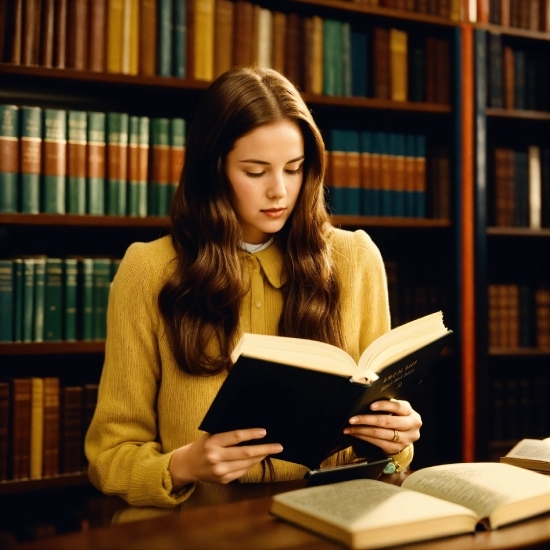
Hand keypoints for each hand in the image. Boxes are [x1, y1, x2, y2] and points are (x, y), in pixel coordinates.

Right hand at [168, 428, 282, 490]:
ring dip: (260, 457)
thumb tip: (250, 431)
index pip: (236, 437)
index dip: (252, 434)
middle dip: (264, 449)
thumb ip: (226, 434)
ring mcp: (219, 471)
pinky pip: (242, 472)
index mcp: (212, 443)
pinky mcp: (223, 480)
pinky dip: (251, 465)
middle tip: (278, 446)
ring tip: (270, 451)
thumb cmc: (202, 446)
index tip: (265, 432)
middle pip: (246, 453)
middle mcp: (215, 458)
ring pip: (246, 464)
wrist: (188, 465)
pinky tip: (257, 459)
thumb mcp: (210, 435)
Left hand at [343, 399, 421, 453]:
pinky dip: (364, 437)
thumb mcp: (397, 410)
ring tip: (349, 427)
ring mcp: (405, 439)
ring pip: (380, 433)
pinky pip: (377, 442)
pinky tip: (356, 433)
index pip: (398, 407)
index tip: (370, 406)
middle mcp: (411, 426)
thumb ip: (388, 405)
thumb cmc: (397, 418)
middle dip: (367, 419)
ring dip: (362, 430)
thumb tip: (367, 400)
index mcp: (411, 413)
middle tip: (352, 419)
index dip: (384, 405)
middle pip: (387, 422)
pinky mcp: (396, 448)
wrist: (406, 436)